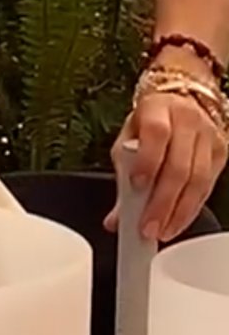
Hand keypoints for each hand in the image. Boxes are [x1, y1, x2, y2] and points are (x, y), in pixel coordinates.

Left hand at [104, 92, 227, 242]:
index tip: (137, 186)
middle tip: (148, 227)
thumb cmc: (151, 123)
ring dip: (178, 212)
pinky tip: (178, 222)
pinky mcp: (221, 152)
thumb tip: (116, 219)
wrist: (183, 103)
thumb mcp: (129, 139)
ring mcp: (208, 136)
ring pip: (198, 180)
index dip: (148, 161)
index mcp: (158, 109)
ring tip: (162, 231)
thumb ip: (122, 175)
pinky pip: (207, 187)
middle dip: (162, 202)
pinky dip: (191, 209)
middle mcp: (187, 119)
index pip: (156, 134)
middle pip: (179, 165)